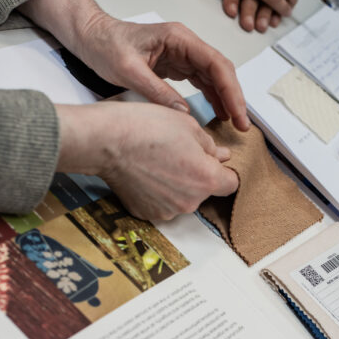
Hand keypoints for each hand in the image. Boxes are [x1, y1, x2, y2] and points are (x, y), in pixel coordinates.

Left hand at [20, 0, 248, 128]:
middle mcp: (185, 44)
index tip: (237, 113)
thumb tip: (184, 113)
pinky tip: (218, 114)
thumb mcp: (128, 70)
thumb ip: (156, 91)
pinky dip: (212, 98)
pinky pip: (201, 82)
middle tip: (242, 124)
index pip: (215, 63)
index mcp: (178, 37)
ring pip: (214, 77)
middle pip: (221, 70)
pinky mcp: (176, 66)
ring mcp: (182, 54)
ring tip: (234, 124)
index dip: (230, 90)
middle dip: (234, 97)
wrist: (90, 37)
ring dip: (226, 99)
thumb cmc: (104, 44)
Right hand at [55, 101, 238, 221]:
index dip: (224, 170)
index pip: (231, 183)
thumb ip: (210, 145)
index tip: (213, 162)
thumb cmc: (146, 128)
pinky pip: (161, 203)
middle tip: (178, 153)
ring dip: (177, 184)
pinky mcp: (146, 213)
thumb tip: (221, 156)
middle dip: (198, 175)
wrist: (106, 141)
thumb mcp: (188, 125)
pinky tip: (146, 173)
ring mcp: (167, 211)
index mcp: (206, 179)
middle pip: (204, 191)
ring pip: (182, 198)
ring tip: (158, 162)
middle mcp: (190, 202)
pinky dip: (157, 192)